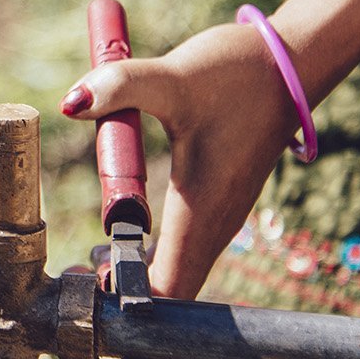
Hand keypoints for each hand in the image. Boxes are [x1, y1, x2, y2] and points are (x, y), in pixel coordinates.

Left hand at [59, 22, 297, 298]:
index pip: (166, 288)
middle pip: (168, 287)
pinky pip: (181, 241)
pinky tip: (121, 229)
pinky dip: (150, 248)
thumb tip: (70, 102)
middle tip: (74, 271)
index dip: (123, 298)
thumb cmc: (236, 74)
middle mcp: (213, 221)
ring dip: (134, 270)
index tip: (82, 282)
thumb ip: (121, 86)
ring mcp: (217, 211)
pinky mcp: (216, 195)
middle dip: (121, 290)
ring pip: (176, 265)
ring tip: (88, 258)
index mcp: (202, 211)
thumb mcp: (174, 78)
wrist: (290, 61)